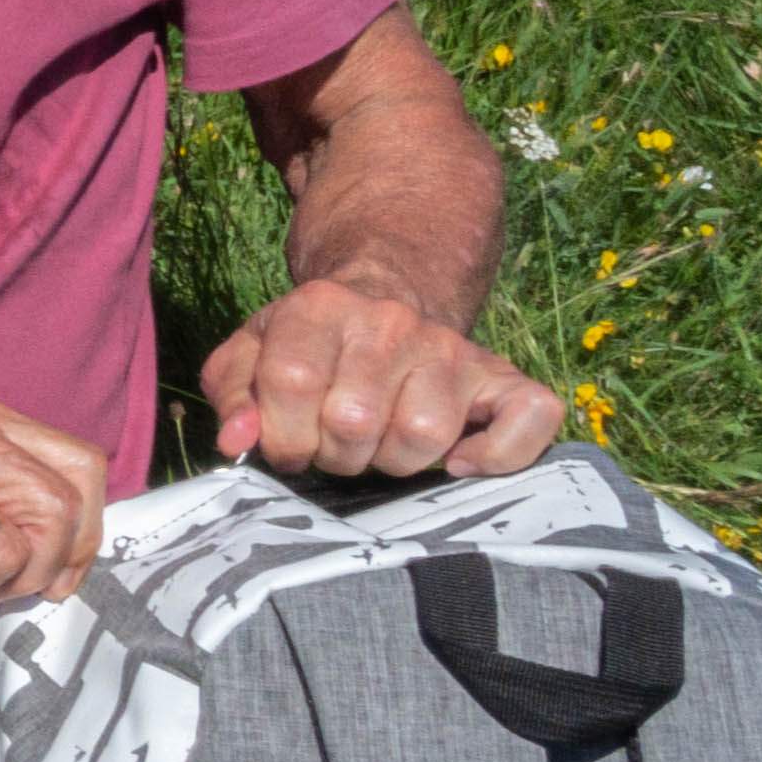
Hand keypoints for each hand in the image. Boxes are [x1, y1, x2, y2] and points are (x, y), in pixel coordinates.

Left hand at [204, 274, 565, 485]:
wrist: (384, 299)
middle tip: (335, 446)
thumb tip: (236, 441)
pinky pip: (528, 419)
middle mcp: (391, 322)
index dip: (282, 435)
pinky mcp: (501, 375)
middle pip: (354, 421)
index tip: (288, 446)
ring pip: (423, 436)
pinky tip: (458, 462)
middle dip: (335, 455)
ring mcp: (451, 349)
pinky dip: (497, 454)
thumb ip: (232, 394)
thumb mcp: (250, 354)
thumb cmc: (308, 346)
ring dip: (395, 462)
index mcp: (319, 308)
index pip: (291, 383)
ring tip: (381, 445)